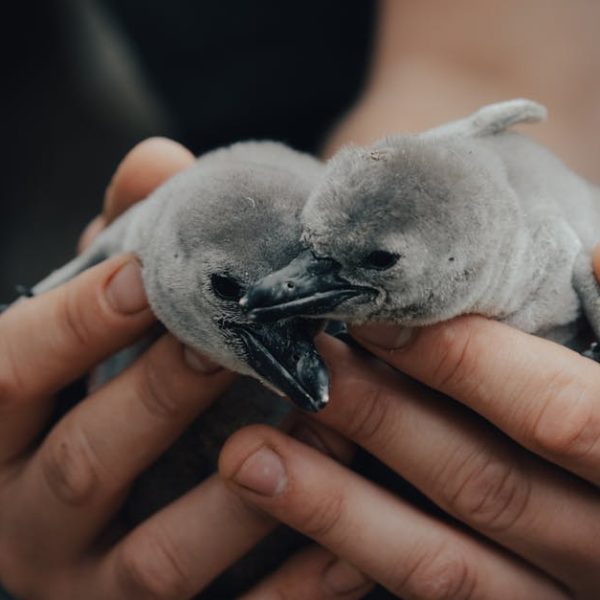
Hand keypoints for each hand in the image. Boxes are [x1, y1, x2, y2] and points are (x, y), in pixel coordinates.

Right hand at [0, 138, 366, 599]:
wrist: (125, 508)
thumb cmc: (111, 389)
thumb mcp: (102, 323)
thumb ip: (122, 248)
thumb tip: (157, 159)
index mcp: (0, 443)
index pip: (5, 377)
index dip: (69, 324)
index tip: (143, 275)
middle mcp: (30, 525)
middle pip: (86, 463)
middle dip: (164, 395)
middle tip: (241, 340)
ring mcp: (95, 592)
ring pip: (161, 560)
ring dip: (249, 491)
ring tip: (327, 424)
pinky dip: (298, 581)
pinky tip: (357, 535)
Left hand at [221, 278, 599, 597]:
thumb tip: (593, 260)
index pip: (557, 416)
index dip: (467, 364)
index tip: (375, 314)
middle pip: (483, 485)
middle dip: (382, 420)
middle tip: (301, 364)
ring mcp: (556, 595)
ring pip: (442, 565)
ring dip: (337, 506)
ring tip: (249, 457)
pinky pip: (432, 596)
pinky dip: (357, 552)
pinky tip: (293, 512)